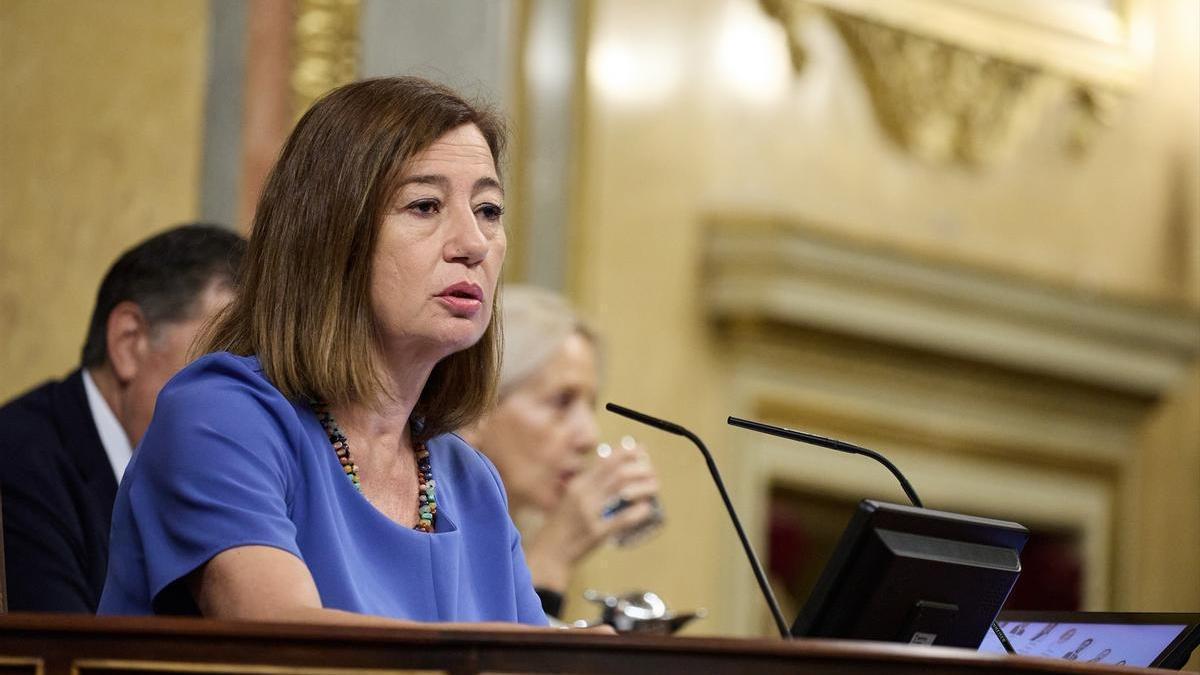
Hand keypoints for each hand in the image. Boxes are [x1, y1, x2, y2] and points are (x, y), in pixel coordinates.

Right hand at [522, 439, 659, 592]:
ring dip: (644, 486)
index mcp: (578, 484)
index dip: (626, 453)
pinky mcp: (597, 532)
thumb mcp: (570, 497)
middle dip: (640, 468)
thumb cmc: (561, 525)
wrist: (550, 552)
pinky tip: (647, 508)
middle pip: (618, 473)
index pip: (606, 461)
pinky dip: (638, 512)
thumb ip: (589, 484)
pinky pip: (623, 519)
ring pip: (624, 491)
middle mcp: (584, 495)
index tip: (640, 451)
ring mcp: (591, 513)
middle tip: (651, 471)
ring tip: (655, 486)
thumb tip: (613, 469)